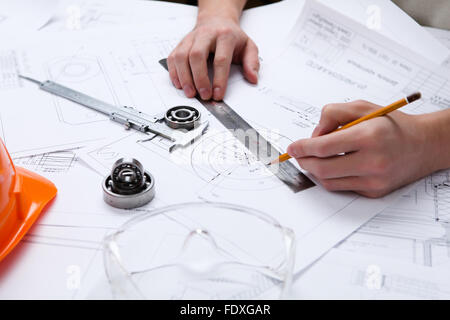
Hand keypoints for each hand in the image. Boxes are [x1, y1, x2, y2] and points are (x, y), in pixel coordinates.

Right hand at [167, 16, 258, 100]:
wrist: (217, 20)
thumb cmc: (231, 36)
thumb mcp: (248, 46)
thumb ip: (252, 63)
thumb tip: (253, 78)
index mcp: (225, 35)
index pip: (221, 58)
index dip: (219, 79)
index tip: (218, 94)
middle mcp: (206, 35)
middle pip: (197, 55)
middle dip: (199, 78)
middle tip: (204, 95)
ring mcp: (191, 39)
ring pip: (182, 56)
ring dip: (185, 77)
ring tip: (190, 93)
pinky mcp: (181, 44)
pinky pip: (173, 57)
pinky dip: (174, 72)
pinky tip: (180, 84)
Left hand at [286, 100, 437, 197]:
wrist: (423, 145)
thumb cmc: (391, 124)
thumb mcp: (362, 107)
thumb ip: (332, 115)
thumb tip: (313, 137)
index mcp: (369, 136)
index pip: (324, 147)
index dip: (303, 148)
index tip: (293, 147)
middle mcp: (373, 161)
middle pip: (322, 169)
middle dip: (305, 161)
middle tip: (299, 155)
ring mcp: (374, 180)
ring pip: (329, 181)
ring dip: (316, 170)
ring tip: (317, 158)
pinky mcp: (375, 191)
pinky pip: (342, 187)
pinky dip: (332, 177)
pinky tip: (336, 165)